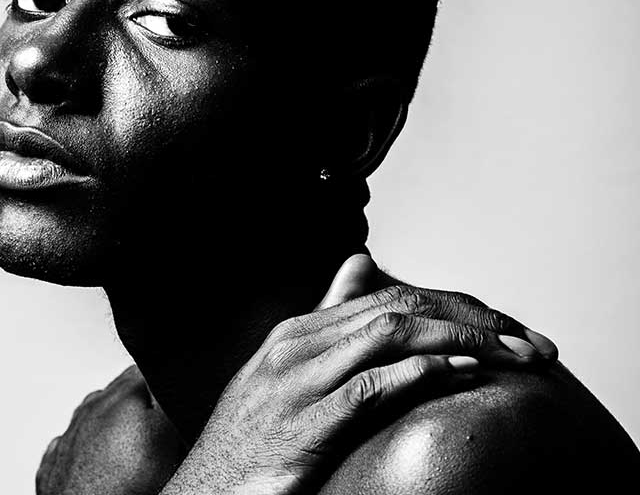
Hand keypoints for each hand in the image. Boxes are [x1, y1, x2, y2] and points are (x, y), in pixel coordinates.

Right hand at [160, 254, 556, 494]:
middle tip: (527, 340)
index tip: (501, 324)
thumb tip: (360, 262)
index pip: (388, 297)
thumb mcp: (287, 369)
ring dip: (459, 339)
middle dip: (470, 319)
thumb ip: (327, 316)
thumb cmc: (253, 435)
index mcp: (298, 329)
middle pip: (397, 309)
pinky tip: (461, 372)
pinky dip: (421, 373)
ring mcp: (300, 378)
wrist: (206, 487)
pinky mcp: (307, 421)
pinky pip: (371, 385)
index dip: (452, 306)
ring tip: (511, 352)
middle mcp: (299, 343)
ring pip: (390, 336)